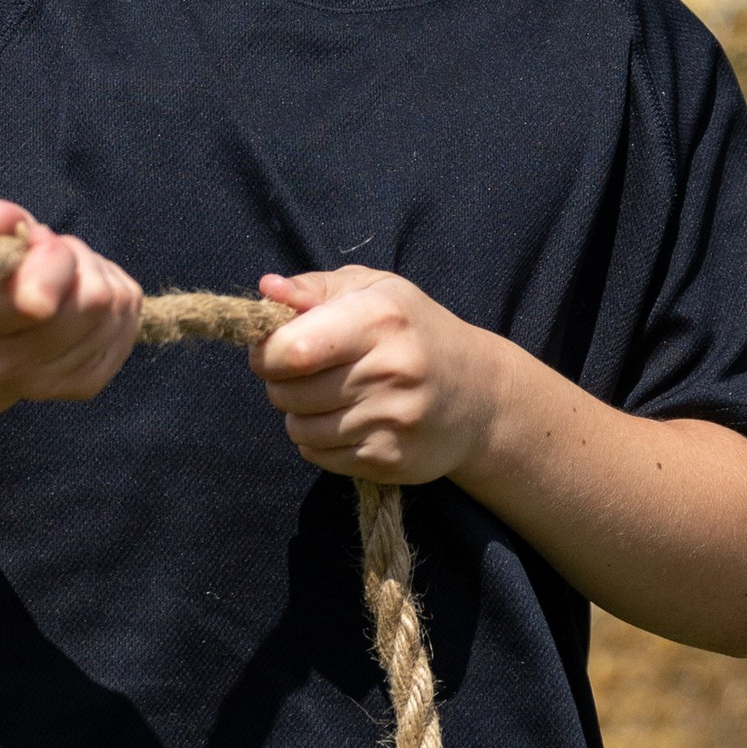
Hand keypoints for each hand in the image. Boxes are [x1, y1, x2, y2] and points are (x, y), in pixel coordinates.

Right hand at [0, 198, 142, 403]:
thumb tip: (6, 216)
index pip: (37, 302)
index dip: (54, 257)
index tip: (36, 238)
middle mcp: (9, 365)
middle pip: (94, 299)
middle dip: (79, 256)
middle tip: (50, 252)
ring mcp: (51, 382)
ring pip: (116, 304)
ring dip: (97, 273)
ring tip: (63, 275)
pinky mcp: (87, 384)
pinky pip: (130, 318)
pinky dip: (114, 293)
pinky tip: (80, 296)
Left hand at [250, 267, 507, 483]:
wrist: (480, 397)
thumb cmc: (415, 332)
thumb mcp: (375, 291)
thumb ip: (315, 288)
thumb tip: (266, 288)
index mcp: (380, 319)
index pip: (292, 349)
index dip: (266, 351)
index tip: (273, 348)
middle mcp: (388, 371)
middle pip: (286, 392)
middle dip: (280, 382)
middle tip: (305, 373)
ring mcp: (390, 420)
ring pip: (298, 428)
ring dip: (300, 414)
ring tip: (330, 396)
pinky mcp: (388, 459)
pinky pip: (318, 456)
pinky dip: (319, 441)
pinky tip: (348, 421)